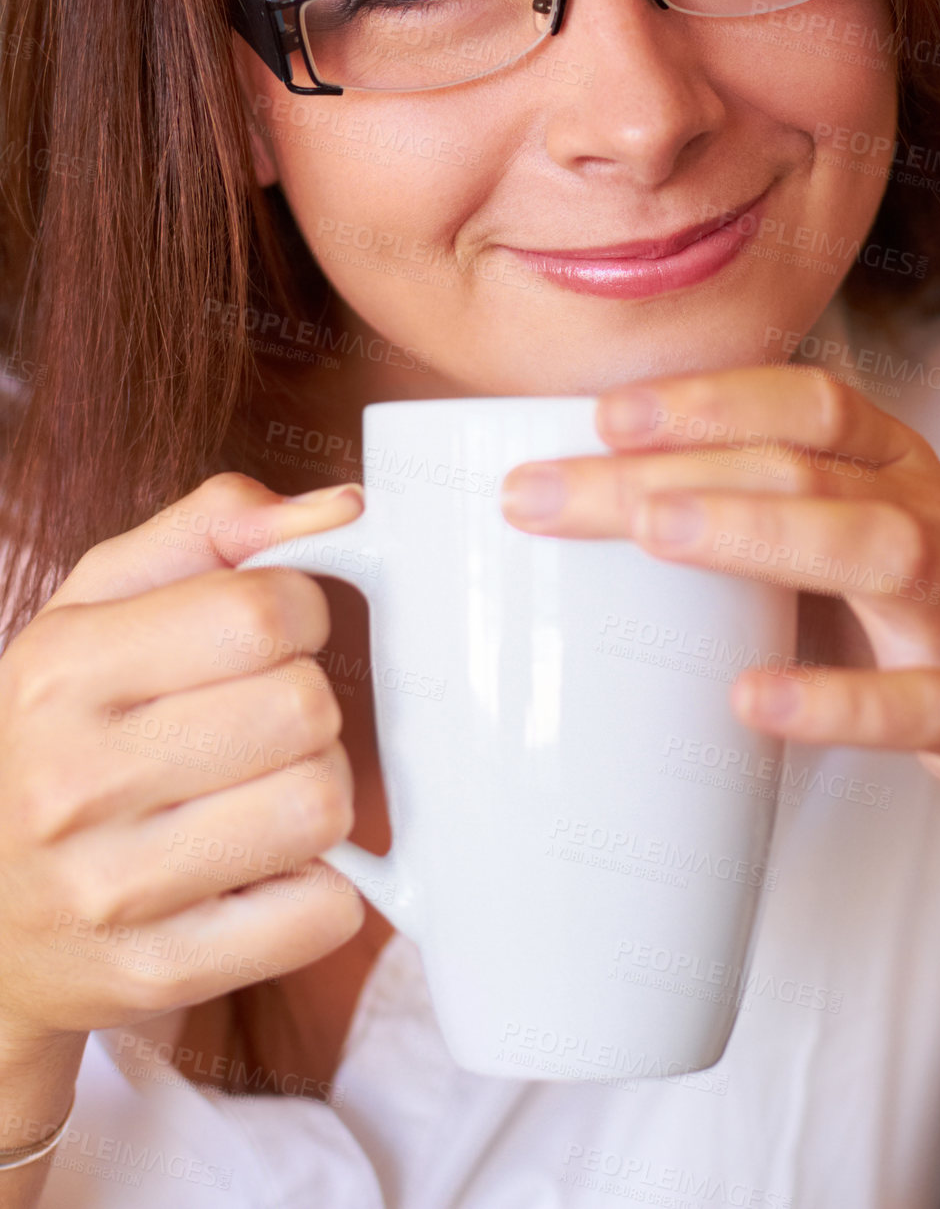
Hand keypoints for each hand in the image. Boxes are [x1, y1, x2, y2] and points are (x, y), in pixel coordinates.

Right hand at [0, 474, 365, 1048]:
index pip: (261, 612)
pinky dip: (318, 886)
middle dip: (307, 703)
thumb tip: (340, 508)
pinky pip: (321, 911)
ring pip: (322, 806)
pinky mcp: (159, 972)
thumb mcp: (98, 608)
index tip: (276, 633)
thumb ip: (212, 530)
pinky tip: (261, 869)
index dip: (300, 611)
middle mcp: (75, 781)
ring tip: (258, 792)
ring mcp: (114, 891)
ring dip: (316, 792)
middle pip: (303, 707)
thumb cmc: (59, 735)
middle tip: (261, 722)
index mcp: (63, 671)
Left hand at [500, 365, 939, 884]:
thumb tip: (615, 510)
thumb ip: (776, 524)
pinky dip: (840, 700)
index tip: (600, 414)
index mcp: (900, 480)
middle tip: (549, 489)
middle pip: (802, 467)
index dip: (707, 398)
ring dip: (758, 531)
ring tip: (654, 533)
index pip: (806, 404)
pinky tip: (755, 699)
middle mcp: (936, 527)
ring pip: (874, 548)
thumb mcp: (873, 555)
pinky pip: (925, 704)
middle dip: (671, 466)